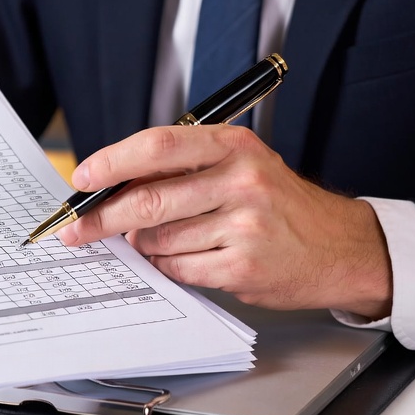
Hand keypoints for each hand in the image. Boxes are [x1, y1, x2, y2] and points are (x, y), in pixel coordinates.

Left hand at [57, 125, 393, 319]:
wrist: (339, 248)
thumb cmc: (277, 205)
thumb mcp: (239, 166)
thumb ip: (182, 170)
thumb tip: (110, 186)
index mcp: (234, 146)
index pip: (158, 147)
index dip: (112, 162)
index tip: (81, 179)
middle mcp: (242, 181)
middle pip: (148, 199)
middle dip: (101, 218)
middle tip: (75, 229)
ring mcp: (245, 226)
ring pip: (158, 240)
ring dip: (145, 246)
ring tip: (166, 240)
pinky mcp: (243, 266)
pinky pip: (178, 268)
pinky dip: (170, 266)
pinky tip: (190, 257)